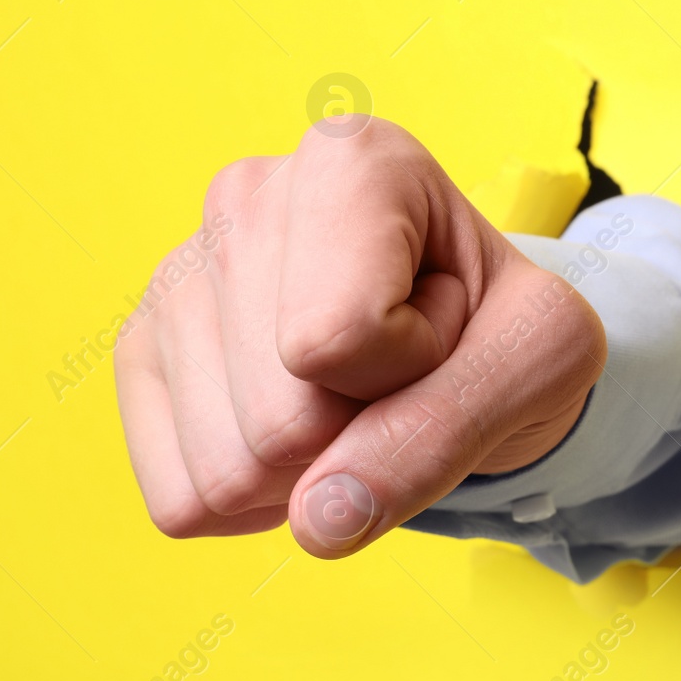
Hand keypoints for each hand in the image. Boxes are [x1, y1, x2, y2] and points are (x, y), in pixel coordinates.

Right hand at [113, 116, 605, 557]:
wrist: (467, 343)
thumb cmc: (503, 329)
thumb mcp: (540, 361)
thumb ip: (447, 430)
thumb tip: (318, 519)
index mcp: (352, 161)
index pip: (341, 336)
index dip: (413, 369)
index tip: (442, 324)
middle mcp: (244, 196)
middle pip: (280, 421)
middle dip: (363, 429)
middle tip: (401, 368)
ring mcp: (177, 275)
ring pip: (227, 471)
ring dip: (313, 467)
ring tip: (355, 387)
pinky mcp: (140, 351)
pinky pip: (181, 501)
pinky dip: (258, 501)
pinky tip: (300, 430)